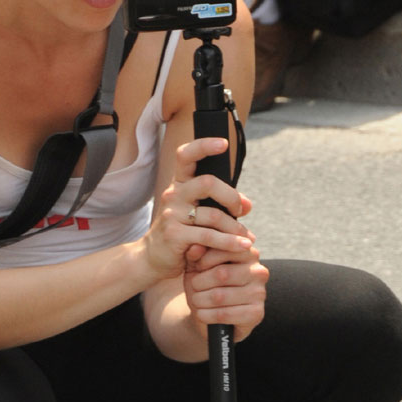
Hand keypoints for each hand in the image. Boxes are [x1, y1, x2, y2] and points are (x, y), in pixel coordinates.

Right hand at [144, 138, 250, 279]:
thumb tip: (248, 205)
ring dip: (234, 228)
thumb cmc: (181, 233)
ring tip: (246, 239)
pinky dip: (229, 242)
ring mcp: (172, 215)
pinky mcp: (174, 235)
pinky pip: (209, 236)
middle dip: (231, 196)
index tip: (223, 143)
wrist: (153, 258)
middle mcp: (173, 195)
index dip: (204, 146)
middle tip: (240, 210)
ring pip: (213, 215)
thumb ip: (222, 206)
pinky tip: (242, 246)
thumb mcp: (199, 215)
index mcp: (180, 184)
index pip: (186, 155)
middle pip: (207, 182)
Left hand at [183, 215, 268, 343]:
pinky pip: (224, 314)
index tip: (196, 267)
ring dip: (200, 300)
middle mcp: (258, 271)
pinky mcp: (256, 313)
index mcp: (248, 253)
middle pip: (221, 274)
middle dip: (199, 282)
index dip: (204, 259)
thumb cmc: (205, 283)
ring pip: (219, 296)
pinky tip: (201, 314)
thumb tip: (195, 246)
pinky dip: (206, 315)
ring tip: (195, 300)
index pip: (225, 250)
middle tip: (193, 286)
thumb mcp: (197, 265)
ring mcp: (259, 293)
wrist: (211, 312)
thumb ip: (196, 253)